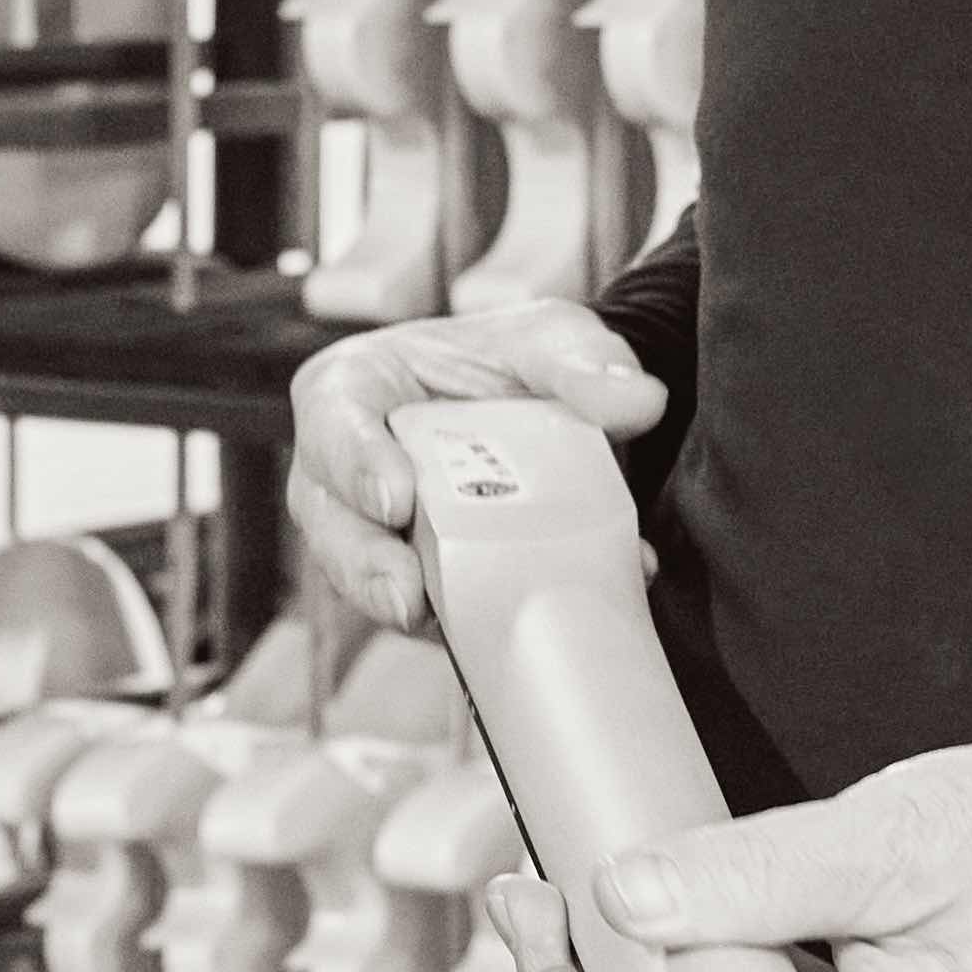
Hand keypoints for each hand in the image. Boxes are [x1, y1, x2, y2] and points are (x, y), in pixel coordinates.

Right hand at [284, 301, 665, 634]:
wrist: (535, 415)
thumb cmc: (512, 362)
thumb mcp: (550, 339)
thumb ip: (584, 360)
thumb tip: (640, 399)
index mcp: (354, 389)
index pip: (334, 423)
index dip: (355, 464)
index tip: (398, 502)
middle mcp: (344, 469)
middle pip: (332, 523)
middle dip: (365, 567)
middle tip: (410, 599)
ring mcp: (369, 534)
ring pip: (364, 583)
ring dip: (408, 613)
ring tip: (452, 632)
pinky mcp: (413, 584)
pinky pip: (424, 617)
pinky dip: (468, 629)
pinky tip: (517, 629)